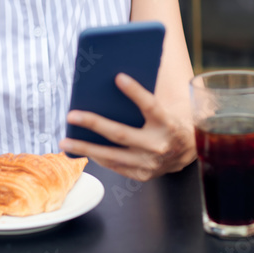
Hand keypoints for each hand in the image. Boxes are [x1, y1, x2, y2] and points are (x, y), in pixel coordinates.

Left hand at [59, 73, 195, 181]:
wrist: (189, 150)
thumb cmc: (169, 121)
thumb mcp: (164, 108)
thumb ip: (144, 100)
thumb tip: (114, 82)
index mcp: (168, 124)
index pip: (151, 105)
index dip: (136, 92)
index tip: (119, 77)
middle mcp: (159, 145)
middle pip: (121, 134)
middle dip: (94, 123)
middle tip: (71, 114)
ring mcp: (150, 163)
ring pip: (112, 155)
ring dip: (85, 147)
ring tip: (64, 140)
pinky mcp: (142, 175)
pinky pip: (114, 166)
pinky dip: (96, 157)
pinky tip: (81, 149)